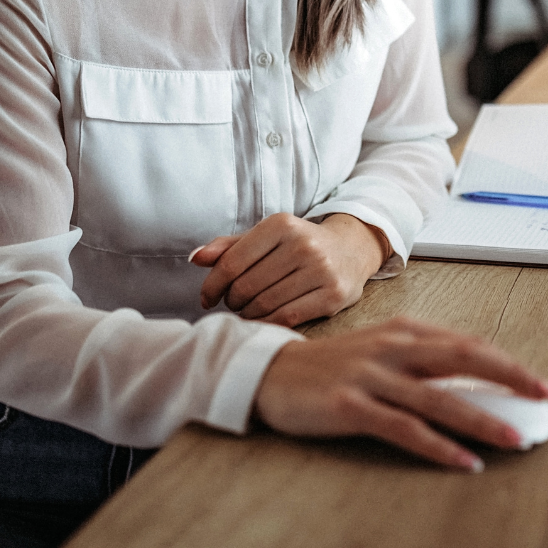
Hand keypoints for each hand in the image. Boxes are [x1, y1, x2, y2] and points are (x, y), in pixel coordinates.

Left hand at [191, 212, 389, 325]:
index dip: (212, 285)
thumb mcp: (268, 236)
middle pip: (246, 286)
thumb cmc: (299, 244)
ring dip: (248, 314)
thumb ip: (231, 246)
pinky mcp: (334, 295)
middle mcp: (303, 244)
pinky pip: (287, 317)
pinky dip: (268, 323)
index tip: (207, 297)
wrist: (351, 249)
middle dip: (232, 300)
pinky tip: (264, 319)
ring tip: (248, 310)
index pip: (232, 262)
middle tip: (233, 303)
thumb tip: (196, 258)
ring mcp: (321, 270)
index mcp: (282, 224)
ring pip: (265, 304)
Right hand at [254, 316, 547, 470]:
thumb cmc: (336, 365)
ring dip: (482, 418)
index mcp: (406, 330)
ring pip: (439, 398)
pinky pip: (404, 428)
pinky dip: (439, 447)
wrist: (272, 371)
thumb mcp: (383, 351)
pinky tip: (464, 461)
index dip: (508, 363)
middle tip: (545, 398)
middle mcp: (394, 346)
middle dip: (510, 377)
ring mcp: (372, 375)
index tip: (540, 384)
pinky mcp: (351, 405)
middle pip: (464, 358)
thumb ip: (424, 360)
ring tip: (515, 438)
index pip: (469, 344)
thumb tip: (476, 383)